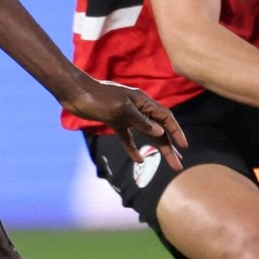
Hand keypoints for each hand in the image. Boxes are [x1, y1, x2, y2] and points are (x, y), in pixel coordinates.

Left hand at [63, 78, 187, 170]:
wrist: (75, 93)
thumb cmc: (98, 98)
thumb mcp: (121, 110)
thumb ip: (140, 121)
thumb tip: (159, 132)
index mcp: (143, 101)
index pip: (165, 117)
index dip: (176, 131)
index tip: (184, 146)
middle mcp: (138, 108)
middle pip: (158, 129)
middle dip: (169, 147)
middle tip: (178, 165)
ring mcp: (126, 115)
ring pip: (146, 134)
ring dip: (156, 148)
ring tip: (167, 162)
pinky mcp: (115, 121)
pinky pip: (128, 137)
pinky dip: (133, 148)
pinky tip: (138, 159)